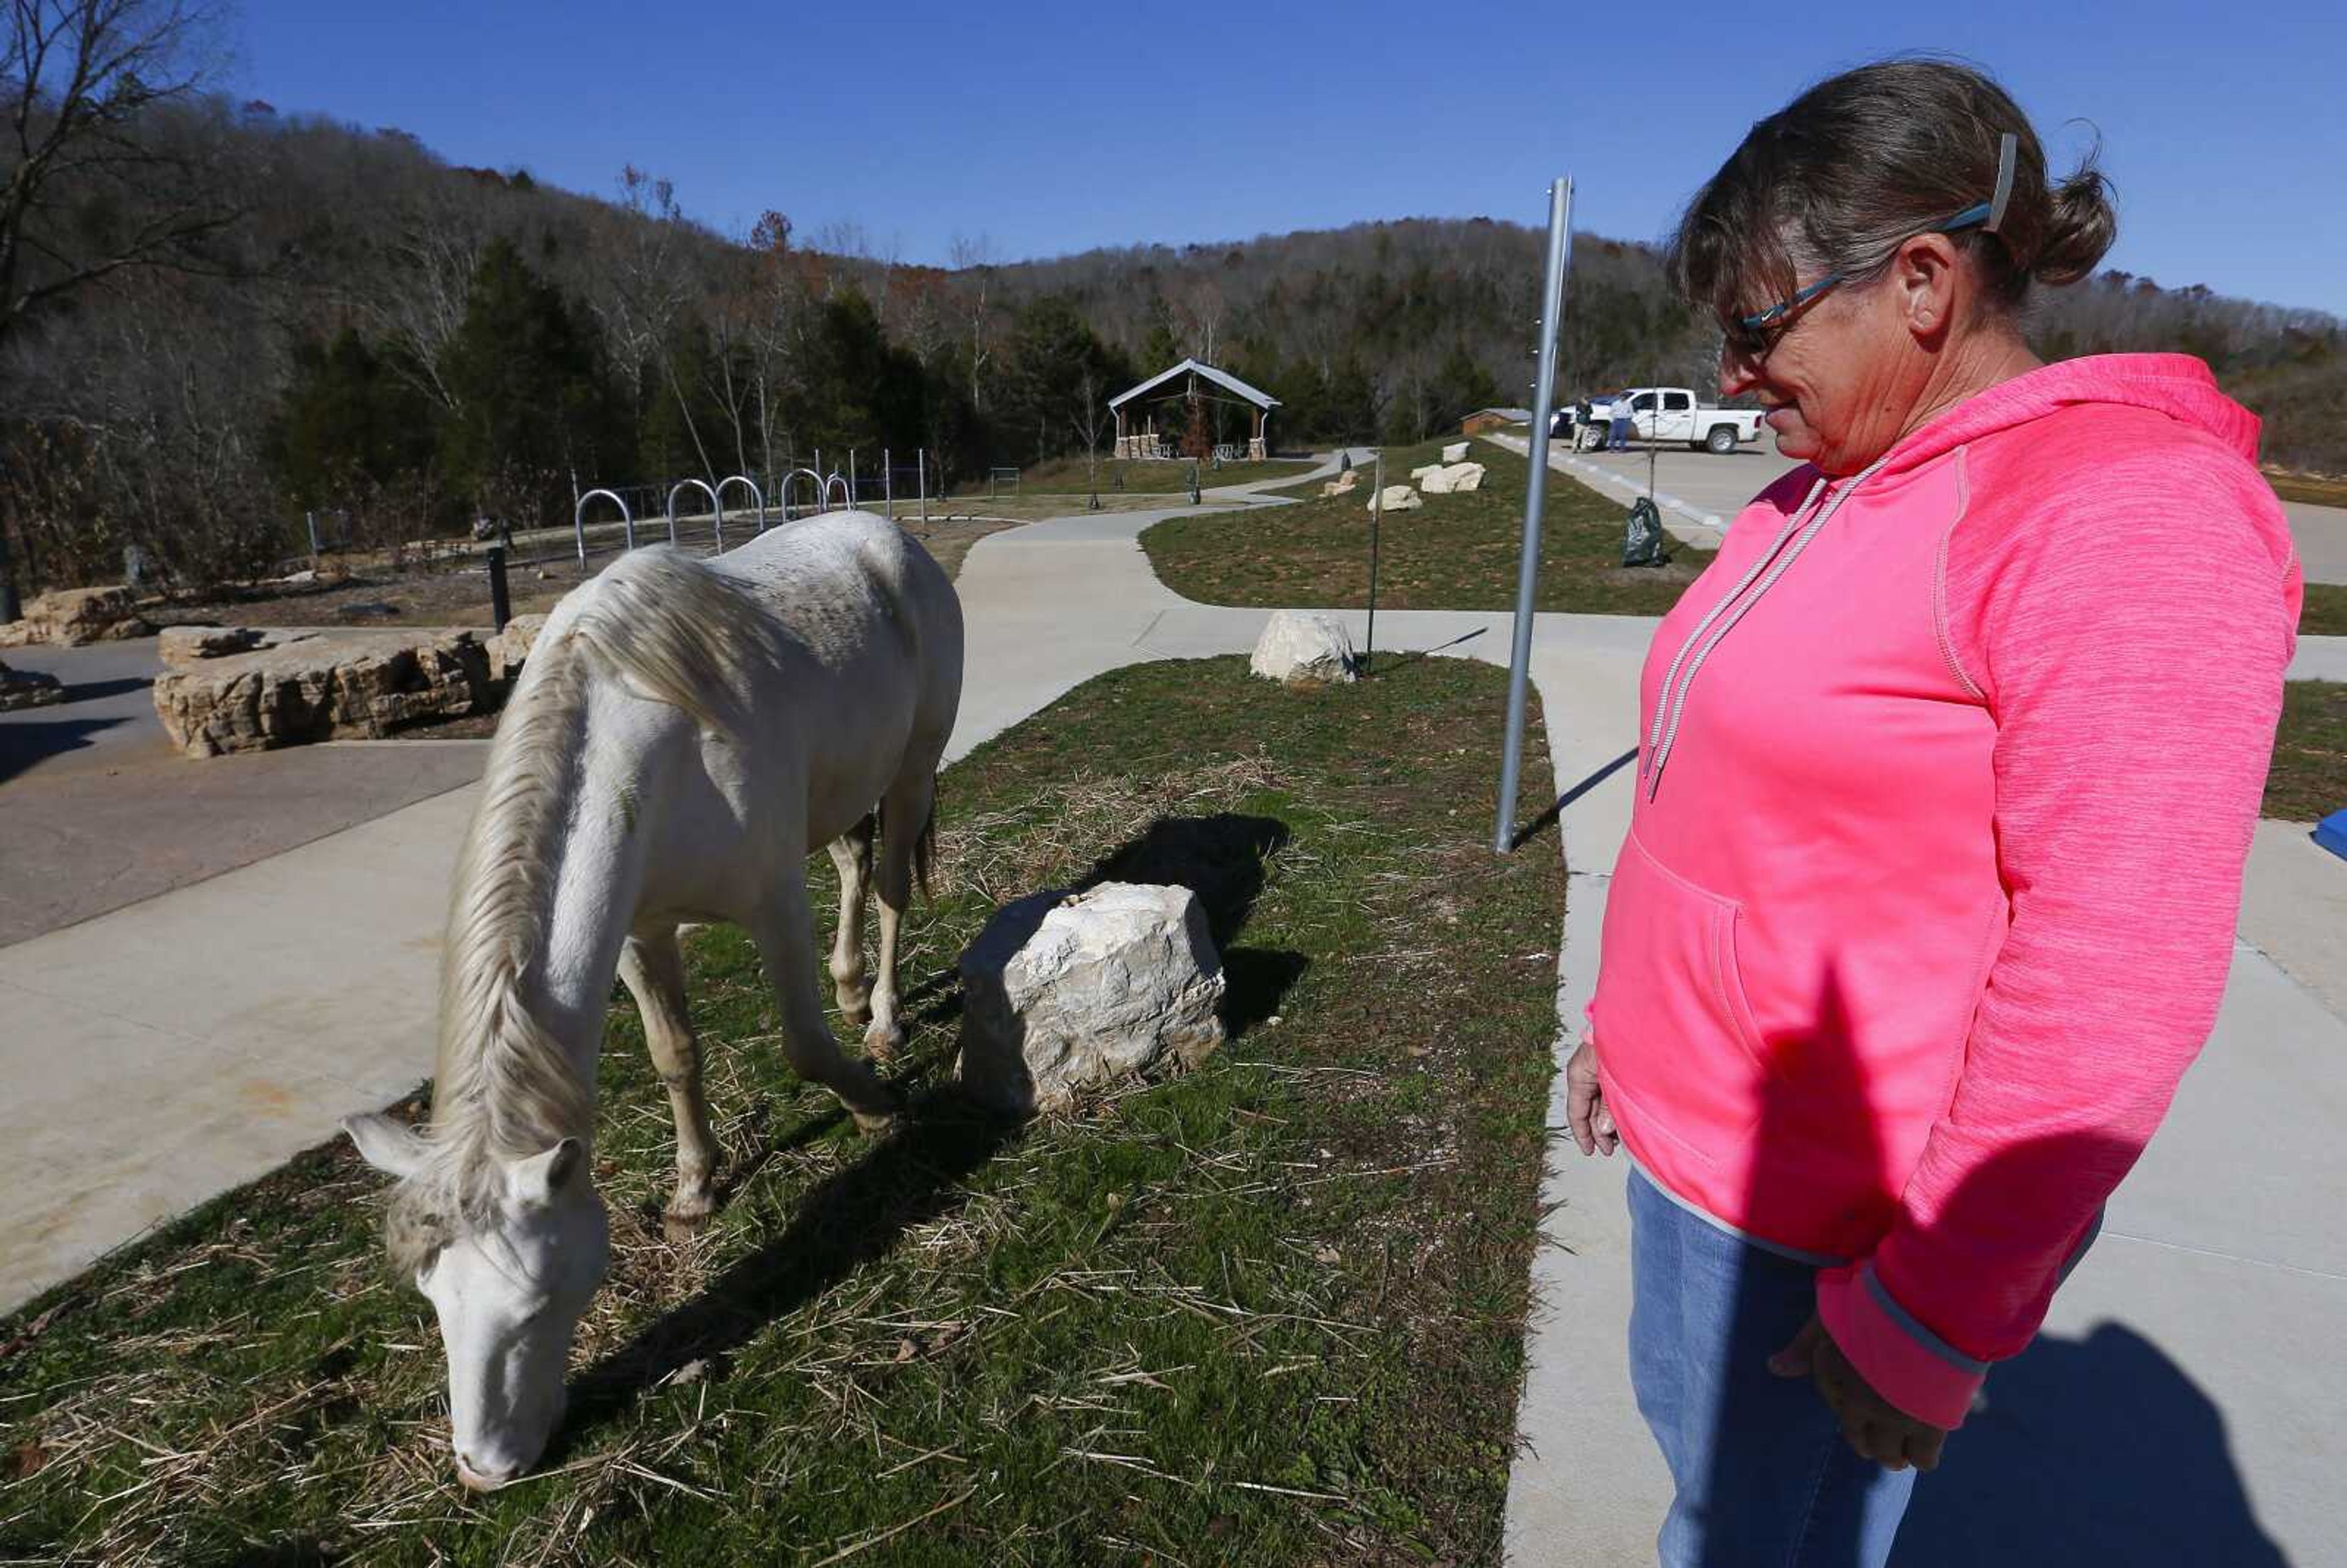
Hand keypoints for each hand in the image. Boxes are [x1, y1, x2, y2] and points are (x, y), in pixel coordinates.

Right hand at [1565, 1037, 1616, 1156]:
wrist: (1644, 1020)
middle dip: (1599, 1130)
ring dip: (1608, 1119)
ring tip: (1621, 1136)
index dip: (1583, 1135)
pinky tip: (1624, 1117)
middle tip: (1611, 1148)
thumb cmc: (1627, 1044)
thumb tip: (1604, 1131)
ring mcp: (1597, 1068)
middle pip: (1587, 1108)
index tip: (1590, 1151)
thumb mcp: (1614, 1084)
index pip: (1575, 1112)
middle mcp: (1585, 1071)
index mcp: (1578, 1073)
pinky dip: (1614, 1106)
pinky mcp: (1611, 1065)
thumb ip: (1608, 1109)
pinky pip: (1608, 1091)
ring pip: (1599, 1100)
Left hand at [1770, 1315, 1948, 1471]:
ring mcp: (1897, 1417)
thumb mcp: (1832, 1316)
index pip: (1832, 1402)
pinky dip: (1923, 1458)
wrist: (1928, 1308)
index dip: (1842, 1406)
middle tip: (1877, 1446)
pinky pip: (1924, 1457)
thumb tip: (1773, 1368)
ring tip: (1899, 1455)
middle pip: (1861, 1439)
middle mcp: (1863, 1403)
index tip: (1853, 1414)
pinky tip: (1925, 1454)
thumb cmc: (1878, 1304)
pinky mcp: (1932, 1424)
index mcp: (1837, 1377)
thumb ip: (1805, 1345)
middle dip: (1868, 1444)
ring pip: (1891, 1454)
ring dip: (1893, 1456)